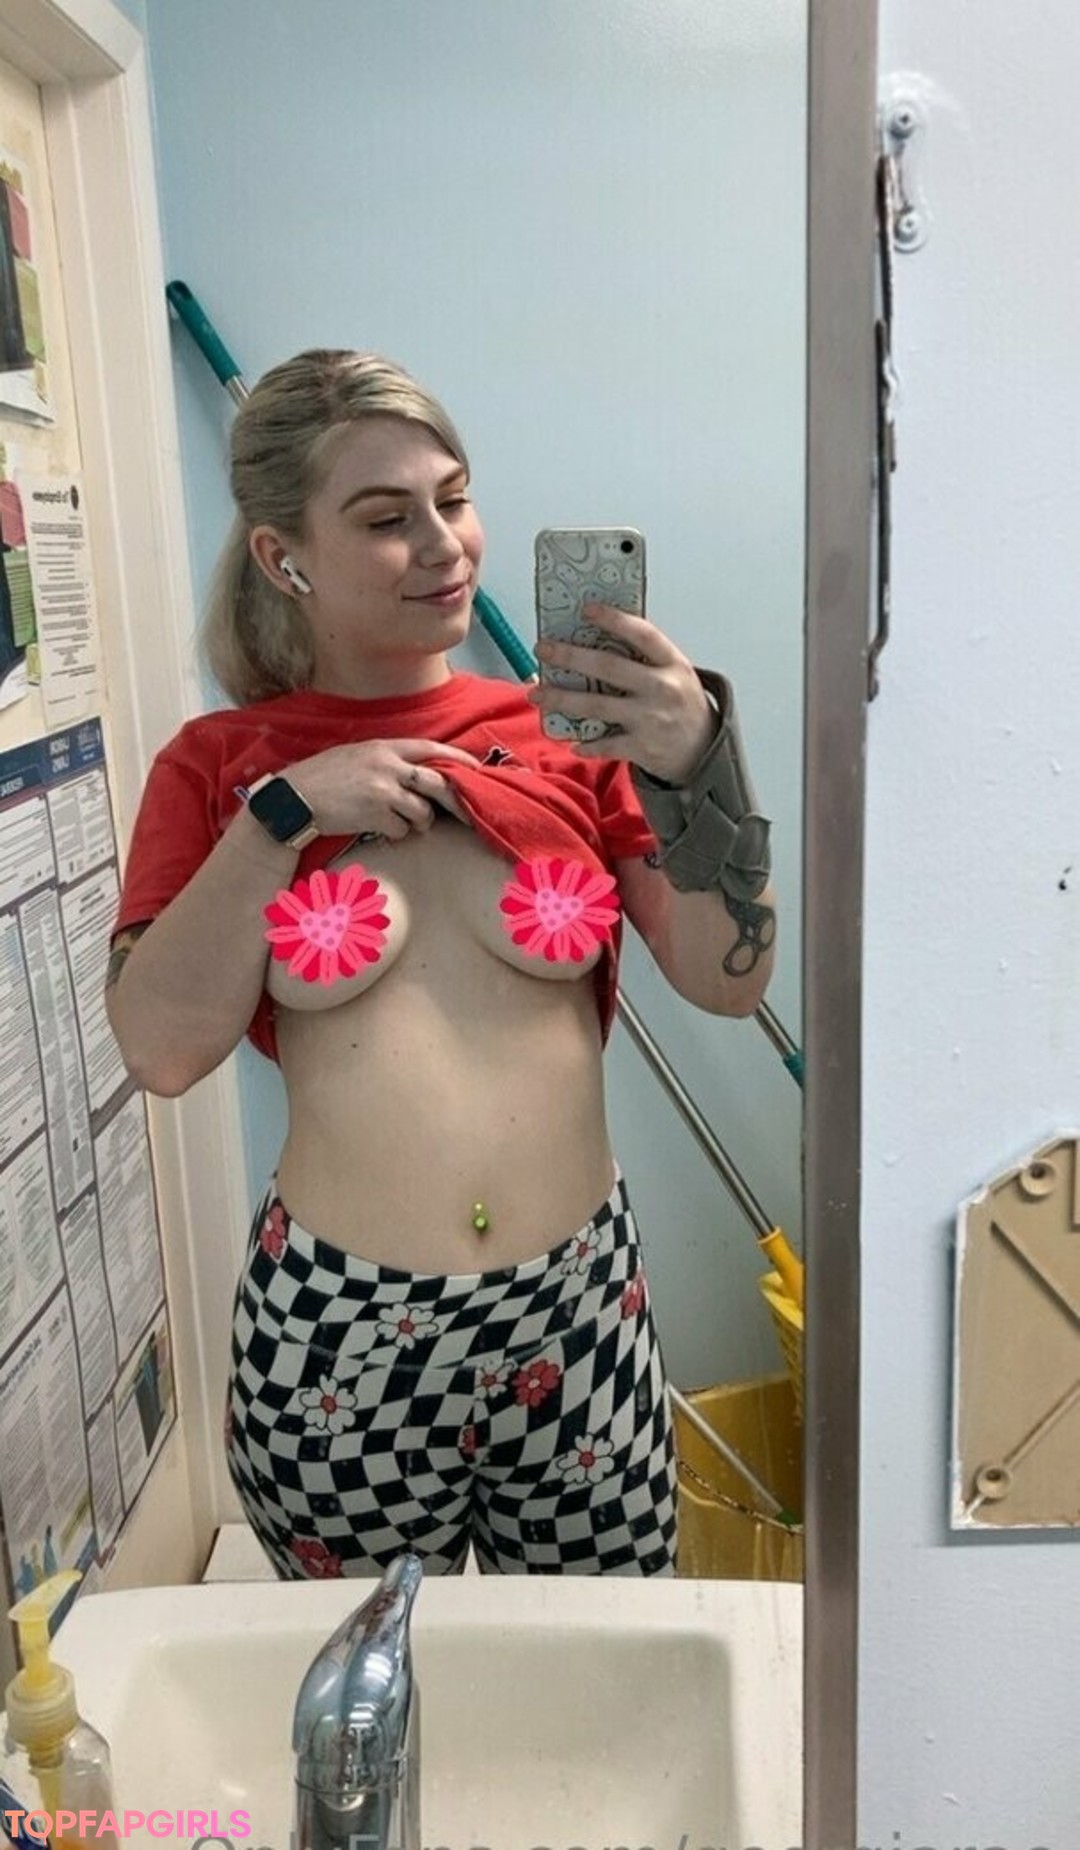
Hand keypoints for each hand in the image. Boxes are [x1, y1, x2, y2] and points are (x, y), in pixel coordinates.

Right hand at [284, 739, 480, 840]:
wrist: (293, 799)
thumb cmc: (321, 777)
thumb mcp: (355, 755)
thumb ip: (385, 760)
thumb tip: (415, 774)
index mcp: (383, 747)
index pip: (430, 749)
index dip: (457, 758)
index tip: (476, 768)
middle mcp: (388, 766)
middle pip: (437, 783)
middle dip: (453, 801)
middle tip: (463, 813)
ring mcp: (383, 791)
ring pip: (422, 812)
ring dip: (417, 822)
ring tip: (400, 822)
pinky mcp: (376, 815)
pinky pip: (401, 830)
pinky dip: (395, 834)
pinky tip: (377, 829)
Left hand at [530, 602, 717, 783]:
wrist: (704, 750)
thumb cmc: (681, 704)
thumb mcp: (675, 672)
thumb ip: (645, 657)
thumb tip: (597, 637)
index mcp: (672, 663)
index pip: (642, 634)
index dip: (614, 620)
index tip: (586, 609)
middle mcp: (661, 688)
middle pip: (609, 668)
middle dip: (571, 657)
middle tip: (543, 649)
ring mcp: (650, 719)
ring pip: (598, 707)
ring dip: (562, 699)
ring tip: (536, 693)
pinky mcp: (642, 747)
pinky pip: (605, 744)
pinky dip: (586, 745)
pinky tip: (571, 741)